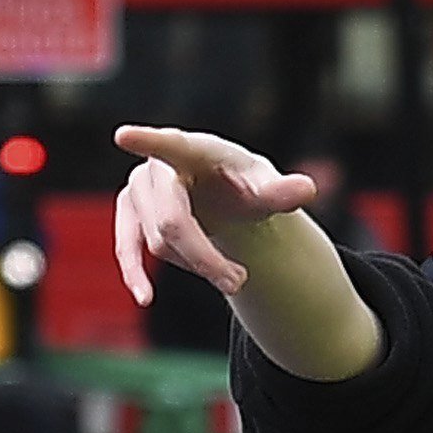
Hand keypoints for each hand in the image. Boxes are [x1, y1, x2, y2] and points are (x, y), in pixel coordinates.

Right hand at [110, 125, 322, 305]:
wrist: (223, 197)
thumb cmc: (246, 186)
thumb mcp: (267, 188)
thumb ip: (283, 192)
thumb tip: (307, 190)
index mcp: (196, 150)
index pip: (173, 145)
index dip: (149, 141)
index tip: (124, 136)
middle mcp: (159, 166)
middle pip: (172, 221)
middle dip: (204, 257)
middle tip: (239, 282)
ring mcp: (139, 189)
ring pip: (158, 242)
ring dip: (196, 265)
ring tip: (232, 276)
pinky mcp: (128, 215)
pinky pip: (127, 248)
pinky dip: (136, 274)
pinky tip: (145, 297)